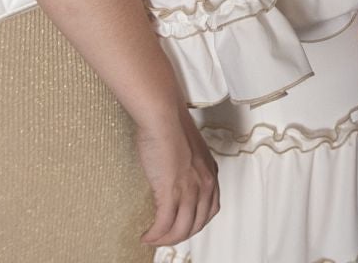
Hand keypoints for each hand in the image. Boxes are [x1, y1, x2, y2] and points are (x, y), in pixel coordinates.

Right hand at [134, 107, 218, 246]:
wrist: (163, 116)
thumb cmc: (170, 124)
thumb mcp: (188, 149)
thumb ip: (187, 165)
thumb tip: (174, 175)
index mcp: (210, 173)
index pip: (210, 210)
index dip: (195, 223)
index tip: (181, 226)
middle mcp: (205, 184)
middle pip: (197, 224)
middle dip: (180, 236)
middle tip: (164, 237)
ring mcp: (190, 189)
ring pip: (181, 229)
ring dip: (165, 239)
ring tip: (153, 239)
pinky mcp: (171, 191)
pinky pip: (164, 224)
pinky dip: (155, 235)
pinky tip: (147, 236)